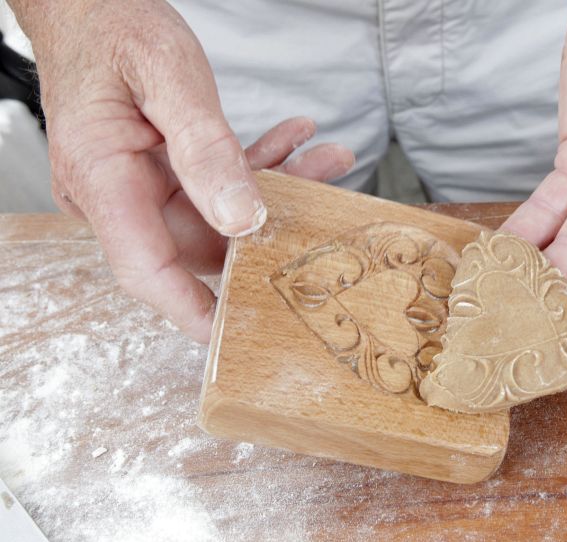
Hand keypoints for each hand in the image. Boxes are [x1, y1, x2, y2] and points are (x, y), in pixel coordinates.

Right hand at [11, 0, 352, 342]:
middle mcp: (117, 190)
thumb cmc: (111, 24)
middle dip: (267, 229)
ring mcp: (139, 182)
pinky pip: (215, 182)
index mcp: (101, 177)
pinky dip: (256, 164)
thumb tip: (241, 218)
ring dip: (275, 188)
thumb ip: (206, 148)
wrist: (89, 0)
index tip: (238, 334)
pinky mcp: (160, 167)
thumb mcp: (168, 77)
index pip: (146, 269)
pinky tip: (294, 139)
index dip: (193, 309)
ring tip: (327, 161)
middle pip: (197, 241)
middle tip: (323, 208)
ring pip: (218, 212)